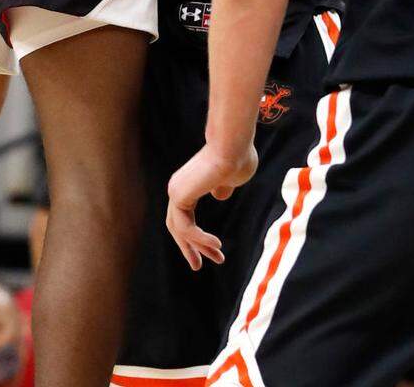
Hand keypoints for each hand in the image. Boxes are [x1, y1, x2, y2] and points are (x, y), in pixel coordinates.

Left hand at [166, 141, 258, 270]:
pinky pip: (186, 227)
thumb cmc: (237, 158)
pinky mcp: (178, 195)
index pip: (185, 217)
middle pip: (177, 226)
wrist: (233, 146)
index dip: (197, 237)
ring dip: (199, 247)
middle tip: (198, 267)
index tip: (215, 251)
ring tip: (218, 258)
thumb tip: (219, 195)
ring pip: (182, 230)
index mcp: (189, 184)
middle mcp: (178, 187)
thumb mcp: (232, 179)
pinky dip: (199, 239)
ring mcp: (176, 190)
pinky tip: (215, 245)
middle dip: (189, 248)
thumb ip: (223, 188)